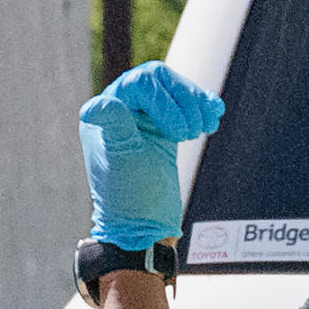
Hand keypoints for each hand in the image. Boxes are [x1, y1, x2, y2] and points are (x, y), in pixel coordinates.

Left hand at [79, 62, 222, 252]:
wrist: (145, 227)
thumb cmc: (128, 196)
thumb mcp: (122, 159)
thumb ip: (114, 126)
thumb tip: (93, 107)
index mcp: (106, 112)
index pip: (142, 83)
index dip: (166, 100)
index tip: (177, 134)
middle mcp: (123, 109)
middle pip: (161, 80)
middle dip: (184, 101)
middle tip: (191, 134)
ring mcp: (146, 119)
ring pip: (177, 90)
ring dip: (196, 104)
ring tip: (205, 127)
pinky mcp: (166, 130)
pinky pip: (187, 107)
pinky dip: (203, 108)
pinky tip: (215, 116)